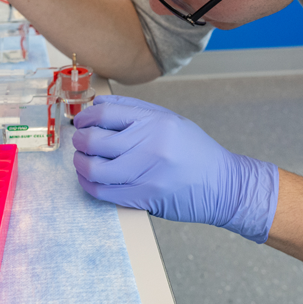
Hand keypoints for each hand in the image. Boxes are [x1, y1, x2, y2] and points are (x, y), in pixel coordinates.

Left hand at [72, 96, 279, 242]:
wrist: (223, 185)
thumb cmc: (195, 151)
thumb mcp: (170, 120)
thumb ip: (134, 110)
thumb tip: (98, 105)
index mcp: (156, 122)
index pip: (106, 114)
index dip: (86, 117)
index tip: (81, 121)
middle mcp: (150, 145)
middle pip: (95, 141)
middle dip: (79, 140)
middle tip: (79, 141)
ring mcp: (146, 174)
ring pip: (95, 169)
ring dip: (80, 164)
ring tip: (82, 160)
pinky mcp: (144, 198)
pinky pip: (104, 192)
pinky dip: (89, 185)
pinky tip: (89, 179)